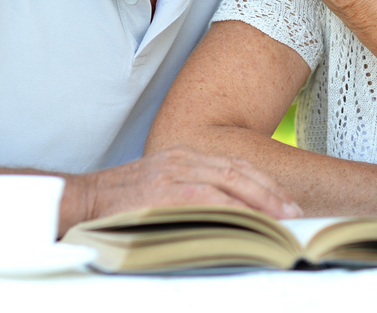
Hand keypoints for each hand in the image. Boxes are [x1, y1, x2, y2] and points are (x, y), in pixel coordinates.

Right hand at [68, 145, 301, 233]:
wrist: (82, 199)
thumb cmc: (120, 200)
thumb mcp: (160, 186)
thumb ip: (191, 191)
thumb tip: (228, 213)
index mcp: (185, 155)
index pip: (235, 164)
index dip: (264, 183)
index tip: (284, 201)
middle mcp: (184, 157)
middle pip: (240, 169)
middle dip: (271, 192)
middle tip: (293, 213)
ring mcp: (175, 171)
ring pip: (231, 181)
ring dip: (261, 202)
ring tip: (281, 221)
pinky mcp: (165, 190)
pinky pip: (209, 199)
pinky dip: (234, 210)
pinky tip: (250, 222)